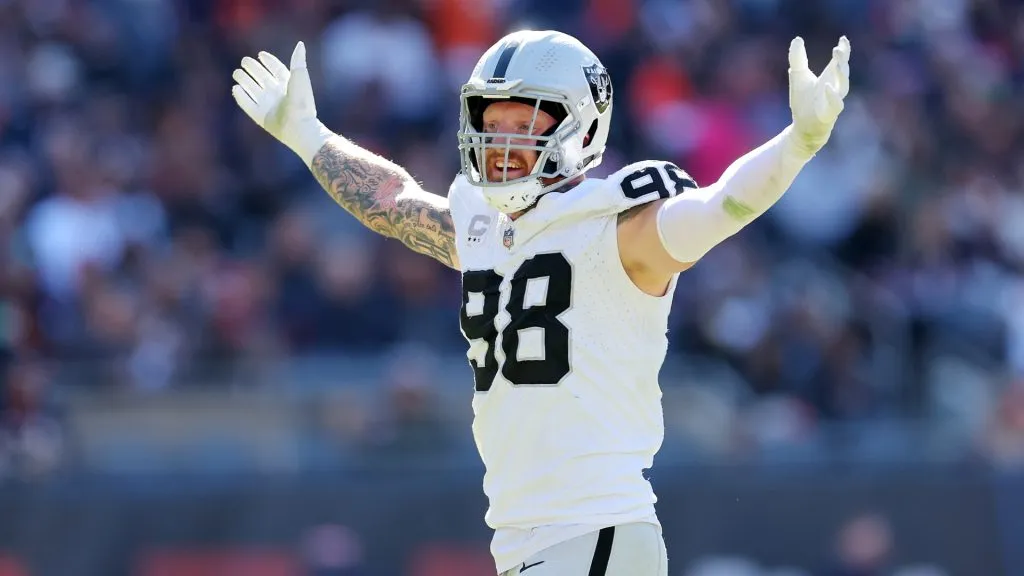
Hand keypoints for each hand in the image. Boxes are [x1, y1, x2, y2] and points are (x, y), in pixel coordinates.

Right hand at [231, 41, 331, 165]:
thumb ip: (297, 61)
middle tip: (244, 61)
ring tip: (236, 72)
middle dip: (253, 70)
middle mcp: (278, 95)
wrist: (300, 127)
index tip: (260, 54)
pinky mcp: (262, 118)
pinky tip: (235, 88)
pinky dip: (242, 97)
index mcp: (288, 86)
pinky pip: (249, 106)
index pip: (277, 71)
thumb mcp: (300, 77)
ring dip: (245, 81)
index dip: (269, 62)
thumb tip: (300, 44)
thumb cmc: (302, 102)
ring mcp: (269, 106)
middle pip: (263, 79)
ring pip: (254, 90)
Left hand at [787, 36, 850, 156]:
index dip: (844, 50)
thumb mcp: (797, 77)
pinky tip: (827, 87)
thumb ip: (798, 59)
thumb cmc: (803, 101)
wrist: (801, 128)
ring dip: (840, 75)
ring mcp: (834, 101)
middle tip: (838, 49)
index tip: (843, 39)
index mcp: (829, 77)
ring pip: (843, 87)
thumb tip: (797, 39)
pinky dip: (833, 96)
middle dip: (842, 60)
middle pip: (843, 72)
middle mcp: (835, 87)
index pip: (840, 61)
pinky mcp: (829, 115)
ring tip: (836, 63)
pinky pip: (836, 105)